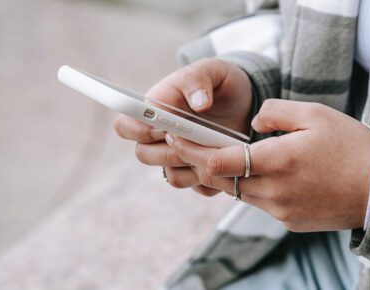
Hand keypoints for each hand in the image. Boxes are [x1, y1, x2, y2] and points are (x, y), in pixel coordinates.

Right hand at [113, 58, 252, 194]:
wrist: (244, 100)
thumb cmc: (219, 82)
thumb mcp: (210, 70)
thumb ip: (198, 80)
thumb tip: (199, 103)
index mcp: (153, 110)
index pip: (124, 125)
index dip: (137, 131)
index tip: (162, 129)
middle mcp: (161, 138)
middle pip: (144, 155)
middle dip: (168, 152)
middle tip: (193, 142)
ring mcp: (180, 158)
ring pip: (172, 176)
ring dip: (192, 167)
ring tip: (216, 150)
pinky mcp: (201, 173)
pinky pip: (200, 188)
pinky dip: (213, 179)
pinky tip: (228, 162)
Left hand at [167, 99, 369, 231]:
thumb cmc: (352, 147)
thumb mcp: (315, 114)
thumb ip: (274, 111)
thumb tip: (251, 120)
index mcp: (277, 161)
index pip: (218, 161)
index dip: (192, 149)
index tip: (176, 137)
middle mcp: (273, 191)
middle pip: (222, 180)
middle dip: (202, 162)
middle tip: (190, 144)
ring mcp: (280, 211)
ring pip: (240, 192)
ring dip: (229, 175)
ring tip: (227, 155)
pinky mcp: (290, 222)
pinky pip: (261, 203)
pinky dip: (254, 188)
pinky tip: (265, 174)